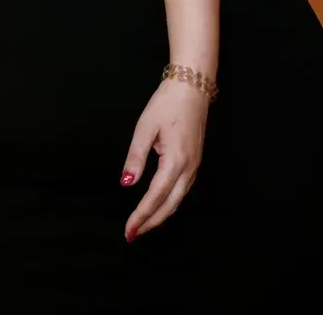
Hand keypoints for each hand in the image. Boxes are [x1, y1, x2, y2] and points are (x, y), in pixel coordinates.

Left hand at [120, 79, 208, 240]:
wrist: (192, 87)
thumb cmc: (167, 104)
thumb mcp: (145, 128)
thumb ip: (135, 157)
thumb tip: (127, 183)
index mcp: (175, 161)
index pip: (155, 197)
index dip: (141, 216)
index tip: (129, 230)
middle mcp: (189, 168)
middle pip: (169, 205)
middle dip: (151, 222)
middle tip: (132, 234)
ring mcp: (195, 165)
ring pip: (178, 200)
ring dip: (160, 215)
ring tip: (143, 225)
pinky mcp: (195, 161)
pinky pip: (183, 190)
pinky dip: (170, 203)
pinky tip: (159, 206)